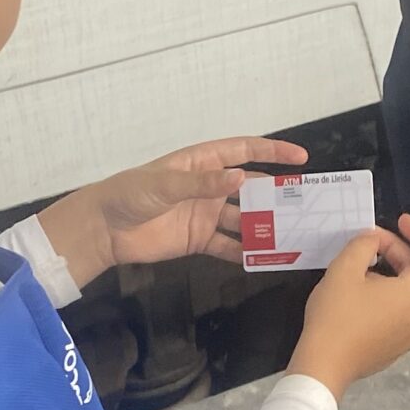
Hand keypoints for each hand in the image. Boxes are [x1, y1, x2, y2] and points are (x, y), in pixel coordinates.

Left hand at [39, 138, 309, 288]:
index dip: (272, 153)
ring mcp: (206, 213)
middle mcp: (209, 186)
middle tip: (306, 204)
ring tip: (293, 234)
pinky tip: (266, 258)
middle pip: (250, 187)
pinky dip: (246, 251)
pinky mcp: (199, 239)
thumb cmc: (131, 194)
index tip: (301, 159)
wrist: (104, 229)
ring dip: (266, 226)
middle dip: (277, 194)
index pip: (243, 152)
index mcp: (202, 163)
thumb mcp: (165, 184)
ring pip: (244, 218)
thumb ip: (203, 183)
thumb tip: (240, 177)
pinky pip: (229, 245)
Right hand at [288, 214, 409, 399]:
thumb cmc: (335, 318)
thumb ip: (364, 244)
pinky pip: (398, 312)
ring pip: (407, 293)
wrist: (322, 366)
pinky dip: (385, 295)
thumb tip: (372, 241)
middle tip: (369, 241)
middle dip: (397, 250)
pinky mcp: (395, 346)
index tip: (401, 221)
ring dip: (389, 273)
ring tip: (360, 266)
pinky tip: (359, 293)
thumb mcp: (345, 268)